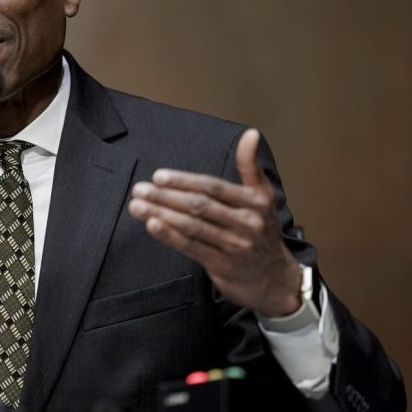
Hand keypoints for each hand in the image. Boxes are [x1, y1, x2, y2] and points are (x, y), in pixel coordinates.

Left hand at [127, 129, 300, 316]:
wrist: (274, 278)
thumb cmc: (261, 231)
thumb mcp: (262, 197)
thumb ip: (250, 166)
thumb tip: (250, 133)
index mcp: (255, 202)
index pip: (213, 187)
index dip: (184, 181)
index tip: (159, 176)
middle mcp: (246, 223)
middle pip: (199, 206)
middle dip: (165, 196)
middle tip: (140, 189)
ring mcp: (234, 246)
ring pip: (191, 226)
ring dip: (161, 214)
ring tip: (137, 205)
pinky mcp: (222, 265)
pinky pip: (191, 247)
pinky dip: (169, 236)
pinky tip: (152, 225)